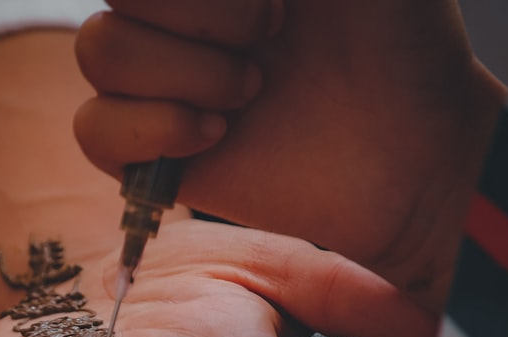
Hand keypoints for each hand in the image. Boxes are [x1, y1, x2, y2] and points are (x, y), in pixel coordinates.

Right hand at [74, 0, 506, 311]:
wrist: (416, 152)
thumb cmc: (402, 45)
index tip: (281, 8)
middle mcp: (181, 17)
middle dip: (199, 19)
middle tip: (271, 47)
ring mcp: (162, 82)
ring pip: (98, 51)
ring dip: (180, 73)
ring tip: (250, 97)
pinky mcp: (154, 152)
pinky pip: (91, 130)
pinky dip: (148, 129)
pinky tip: (214, 135)